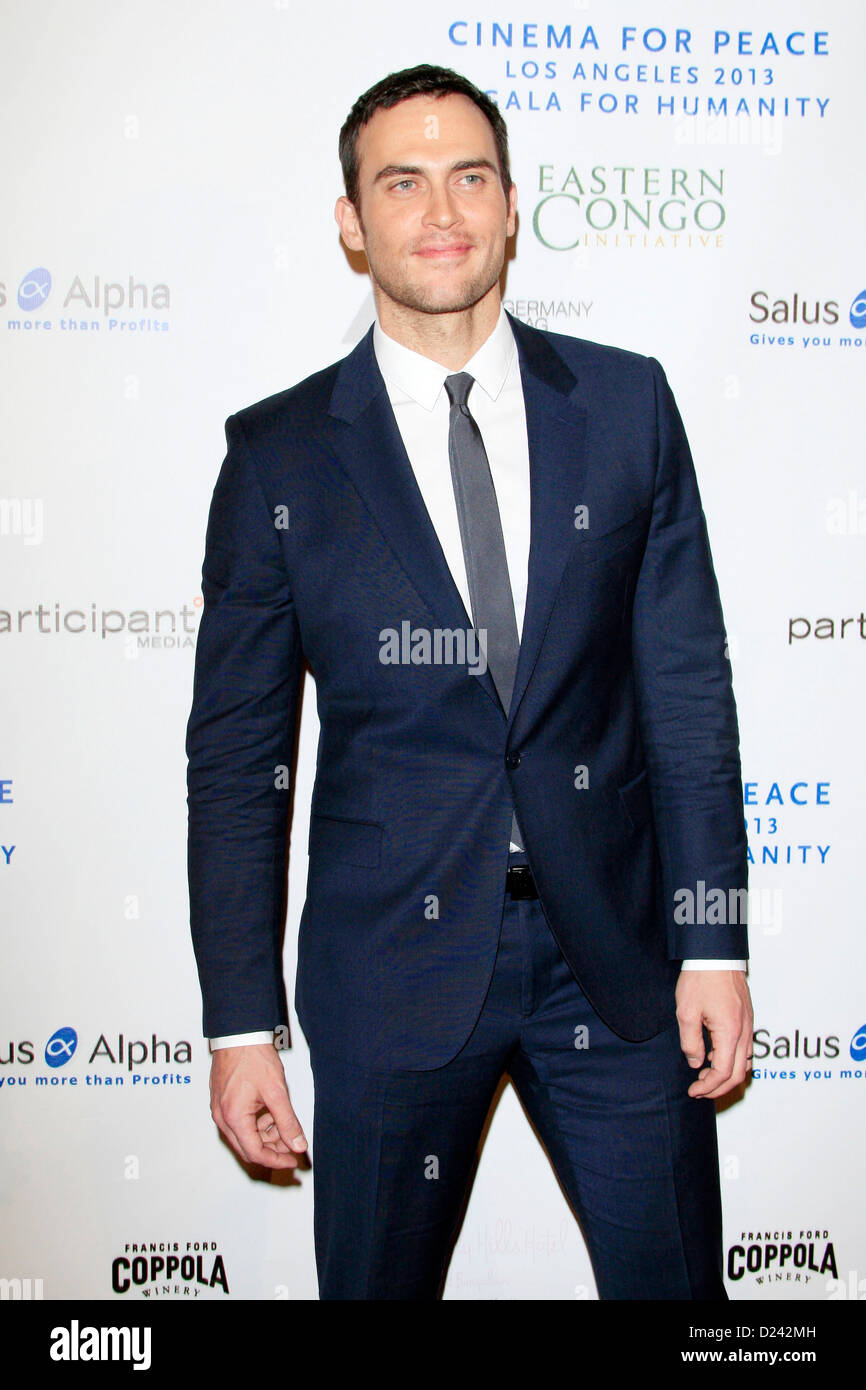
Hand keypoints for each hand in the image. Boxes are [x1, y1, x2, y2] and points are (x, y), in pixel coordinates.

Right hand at [209, 1043, 307, 1168]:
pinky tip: (271, 1115)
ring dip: (265, 1136)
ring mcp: (220, 1109)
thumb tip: (297, 1144)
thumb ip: (287, 1121)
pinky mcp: (222, 1102)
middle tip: (291, 1145)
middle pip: (247, 1148)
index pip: (256, 1153)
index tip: (293, 1160)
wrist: (238, 1034)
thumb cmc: (253, 1057)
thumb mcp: (276, 1092)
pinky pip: (239, 1123)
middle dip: (271, 1150)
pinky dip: (256, 1124)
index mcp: (233, 1118)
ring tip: (284, 1126)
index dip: (277, 1160)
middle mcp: (222, 1117)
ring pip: (244, 1136)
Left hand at [675, 970, 752, 1099]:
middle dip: (719, 1087)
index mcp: (730, 1032)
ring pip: (746, 1063)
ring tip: (705, 1076)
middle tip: (699, 1090)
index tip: (693, 1091)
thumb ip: (691, 1043)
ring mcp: (749, 1025)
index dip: (708, 1086)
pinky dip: (733, 1060)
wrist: (715, 954)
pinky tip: (715, 1055)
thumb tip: (696, 1063)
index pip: (724, 1072)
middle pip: (739, 1073)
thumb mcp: (686, 1013)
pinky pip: (746, 1048)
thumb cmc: (700, 979)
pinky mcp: (748, 1018)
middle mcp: (745, 1031)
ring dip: (728, 1075)